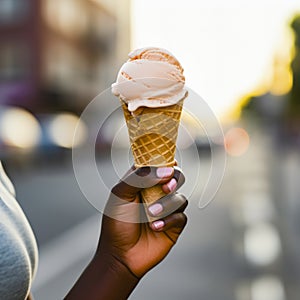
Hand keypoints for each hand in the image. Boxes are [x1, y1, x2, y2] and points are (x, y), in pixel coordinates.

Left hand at [65, 166, 187, 299]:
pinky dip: (169, 220)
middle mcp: (156, 191)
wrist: (120, 255)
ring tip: (151, 214)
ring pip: (179, 197)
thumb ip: (139, 178)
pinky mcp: (174, 224)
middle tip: (166, 187)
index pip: (158, 163)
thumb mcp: (120, 195)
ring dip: (167, 204)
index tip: (169, 162)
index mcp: (143, 180)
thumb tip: (166, 170)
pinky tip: (155, 227)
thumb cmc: (116, 222)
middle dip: (175, 179)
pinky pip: (181, 216)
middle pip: (176, 176)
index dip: (165, 160)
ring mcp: (166, 207)